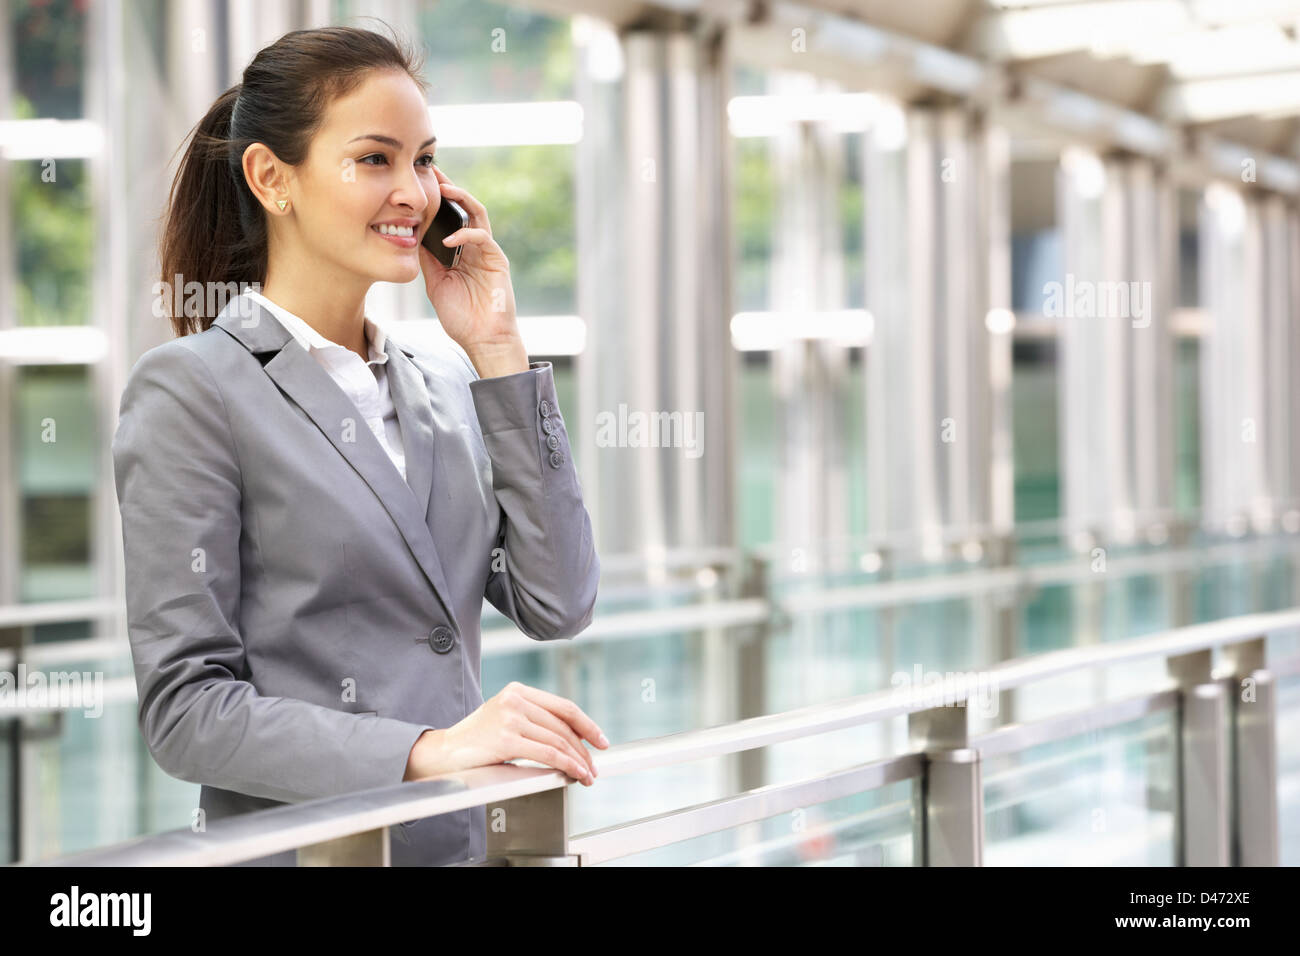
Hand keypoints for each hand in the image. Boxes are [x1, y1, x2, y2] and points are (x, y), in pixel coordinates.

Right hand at [404, 681, 608, 785]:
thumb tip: (572, 740)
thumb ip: (534, 721)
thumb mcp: (506, 719)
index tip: (600, 740)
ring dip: (578, 761)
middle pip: (564, 725)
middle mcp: (516, 699)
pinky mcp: (506, 738)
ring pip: (558, 740)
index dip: (587, 725)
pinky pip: (547, 753)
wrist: (443, 752)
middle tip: (594, 766)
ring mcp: (510, 717)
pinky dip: (566, 765)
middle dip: (584, 749)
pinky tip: (574, 773)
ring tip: (586, 775)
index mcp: (518, 690)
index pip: (563, 706)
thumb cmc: (476, 741)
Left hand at [418, 164, 521, 360]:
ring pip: (477, 215)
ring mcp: (487, 252)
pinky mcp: (497, 261)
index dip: (437, 198)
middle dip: (449, 187)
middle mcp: (476, 247)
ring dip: (461, 199)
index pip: (449, 216)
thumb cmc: (461, 317)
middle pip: (464, 207)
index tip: (419, 182)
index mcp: (461, 251)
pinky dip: (465, 235)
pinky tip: (448, 239)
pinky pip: (482, 238)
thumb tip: (411, 238)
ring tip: (444, 189)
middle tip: (432, 171)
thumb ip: (428, 261)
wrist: (483, 339)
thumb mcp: (436, 284)